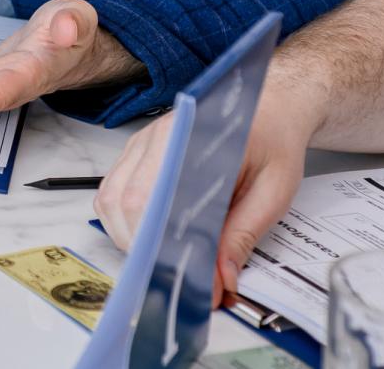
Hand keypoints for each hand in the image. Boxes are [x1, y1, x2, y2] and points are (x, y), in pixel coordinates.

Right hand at [95, 76, 319, 304]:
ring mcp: (142, 142)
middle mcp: (157, 137)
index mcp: (190, 140)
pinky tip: (150, 234)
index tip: (177, 271)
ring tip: (161, 257)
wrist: (269, 104)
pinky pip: (112, 189)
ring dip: (127, 234)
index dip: (158, 240)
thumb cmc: (273, 141)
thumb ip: (244, 234)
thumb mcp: (273, 192)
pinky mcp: (137, 151)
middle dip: (141, 245)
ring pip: (110, 197)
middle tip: (172, 274)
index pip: (151, 196)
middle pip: (123, 201)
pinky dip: (122, 219)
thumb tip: (221, 280)